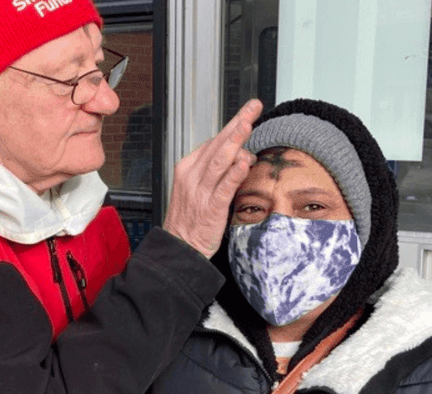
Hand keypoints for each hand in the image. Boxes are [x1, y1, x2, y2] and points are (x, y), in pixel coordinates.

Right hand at [162, 99, 262, 257]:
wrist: (178, 247)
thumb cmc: (189, 220)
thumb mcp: (196, 188)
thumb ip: (216, 172)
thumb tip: (239, 156)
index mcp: (188, 169)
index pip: (212, 142)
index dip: (232, 128)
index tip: (247, 114)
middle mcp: (192, 176)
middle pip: (217, 144)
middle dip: (236, 123)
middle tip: (253, 107)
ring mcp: (200, 191)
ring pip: (219, 161)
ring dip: (234, 141)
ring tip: (248, 124)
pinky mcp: (210, 208)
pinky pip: (224, 188)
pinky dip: (234, 174)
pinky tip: (243, 163)